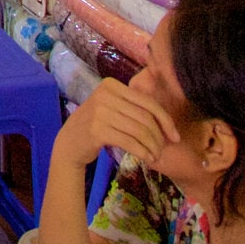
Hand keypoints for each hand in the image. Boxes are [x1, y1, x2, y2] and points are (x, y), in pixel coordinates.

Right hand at [52, 78, 180, 172]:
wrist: (69, 142)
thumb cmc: (96, 125)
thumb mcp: (112, 107)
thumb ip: (133, 105)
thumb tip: (167, 114)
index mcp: (111, 85)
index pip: (147, 102)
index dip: (165, 120)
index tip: (175, 136)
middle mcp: (105, 94)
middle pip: (144, 117)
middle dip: (159, 136)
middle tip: (163, 149)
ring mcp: (100, 112)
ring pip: (139, 130)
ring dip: (152, 146)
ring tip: (156, 155)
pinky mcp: (97, 130)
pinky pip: (129, 142)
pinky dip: (142, 152)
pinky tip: (147, 159)